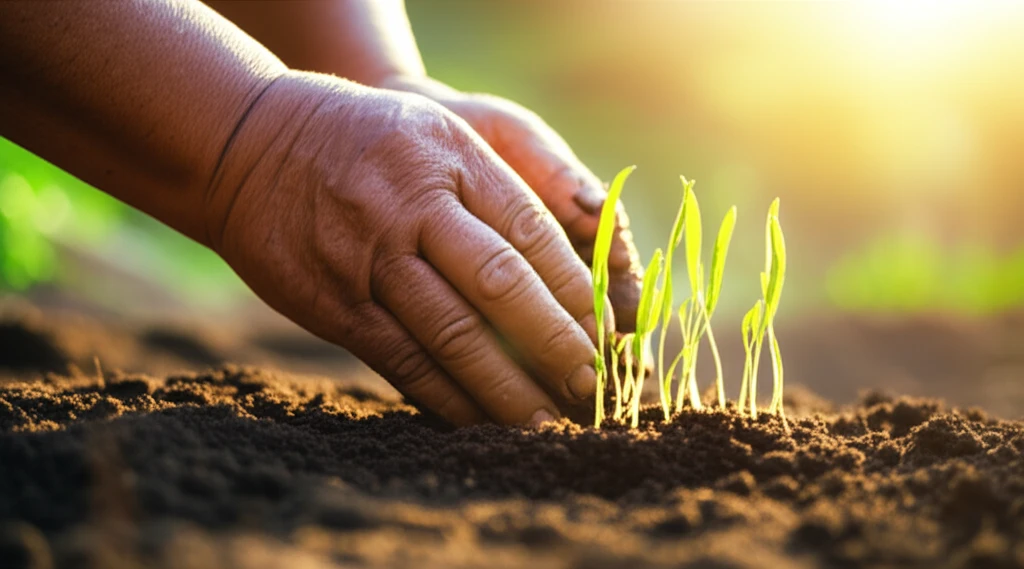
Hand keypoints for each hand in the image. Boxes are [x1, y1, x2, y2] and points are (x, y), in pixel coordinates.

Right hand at [205, 72, 605, 425]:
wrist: (247, 144)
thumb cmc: (364, 139)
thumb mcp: (435, 134)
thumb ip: (500, 187)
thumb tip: (574, 259)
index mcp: (451, 159)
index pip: (531, 233)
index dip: (575, 291)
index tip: (609, 334)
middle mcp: (414, 207)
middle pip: (500, 286)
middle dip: (554, 344)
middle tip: (593, 389)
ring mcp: (371, 259)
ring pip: (452, 335)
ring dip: (506, 389)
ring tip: (547, 426)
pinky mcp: (337, 304)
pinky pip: (402, 361)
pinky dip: (447, 397)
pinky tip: (481, 421)